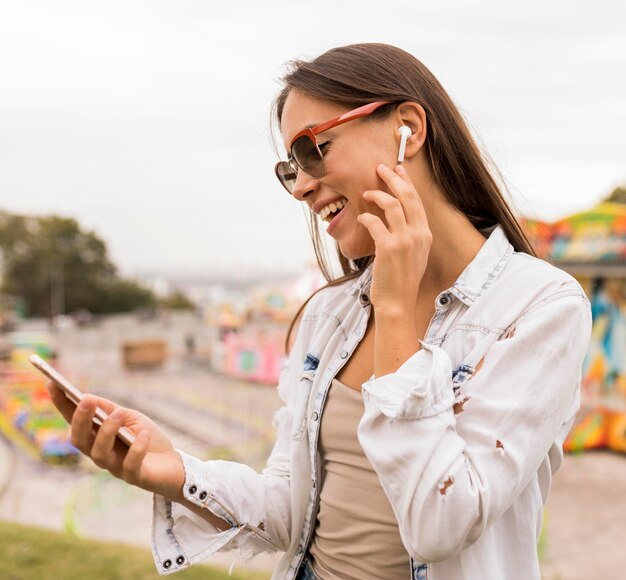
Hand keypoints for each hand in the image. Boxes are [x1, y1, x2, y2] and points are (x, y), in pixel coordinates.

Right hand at [48, 382, 183, 498]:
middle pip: (80, 440)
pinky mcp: (134, 476)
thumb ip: (111, 410)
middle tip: (87, 400)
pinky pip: (130, 464)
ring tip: (118, 413)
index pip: (74, 421)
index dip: (62, 405)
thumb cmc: (147, 437)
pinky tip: (143, 434)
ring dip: (107, 431)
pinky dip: (137, 448)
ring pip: (99, 453)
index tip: (52, 384)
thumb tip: (87, 397)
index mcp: (96, 437)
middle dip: (81, 419)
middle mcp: (100, 453)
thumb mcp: (131, 418)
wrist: (172, 464)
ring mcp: (115, 467)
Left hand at [357, 163, 431, 316]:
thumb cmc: (400, 280)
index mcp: (425, 235)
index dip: (406, 183)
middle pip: (407, 196)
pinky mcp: (388, 248)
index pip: (417, 201)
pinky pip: (375, 223)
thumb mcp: (412, 255)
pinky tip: (361, 217)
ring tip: (366, 191)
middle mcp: (418, 234)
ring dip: (377, 194)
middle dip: (393, 178)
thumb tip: (393, 218)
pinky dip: (366, 217)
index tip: (398, 170)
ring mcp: (405, 241)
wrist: (398, 303)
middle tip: (380, 168)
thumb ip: (408, 236)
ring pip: (392, 205)